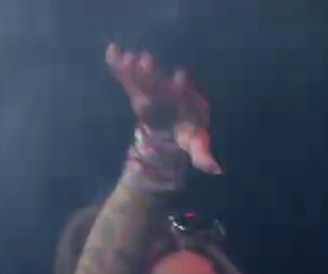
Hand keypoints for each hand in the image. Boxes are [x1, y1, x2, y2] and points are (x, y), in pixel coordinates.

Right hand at [105, 44, 220, 174]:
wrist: (172, 139)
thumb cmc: (188, 141)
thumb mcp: (196, 150)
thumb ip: (202, 156)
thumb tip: (216, 168)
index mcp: (189, 106)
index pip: (185, 97)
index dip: (181, 88)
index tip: (179, 76)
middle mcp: (174, 95)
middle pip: (161, 84)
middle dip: (154, 74)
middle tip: (146, 59)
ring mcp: (156, 92)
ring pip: (145, 80)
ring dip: (135, 69)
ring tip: (127, 56)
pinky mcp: (139, 93)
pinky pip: (130, 81)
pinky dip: (120, 68)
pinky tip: (112, 50)